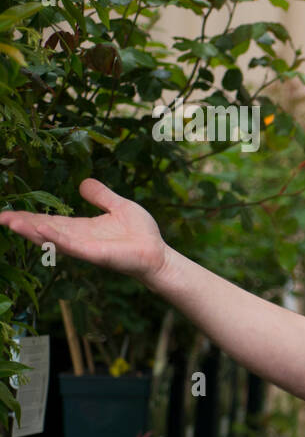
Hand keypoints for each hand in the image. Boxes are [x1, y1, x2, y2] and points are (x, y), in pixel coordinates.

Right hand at [0, 177, 168, 282]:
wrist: (158, 254)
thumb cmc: (141, 234)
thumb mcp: (118, 207)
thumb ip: (101, 196)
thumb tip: (84, 182)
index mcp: (81, 228)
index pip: (49, 221)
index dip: (29, 217)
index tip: (6, 212)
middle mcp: (78, 239)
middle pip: (44, 230)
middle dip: (22, 224)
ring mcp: (85, 248)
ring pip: (53, 238)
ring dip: (32, 231)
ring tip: (11, 222)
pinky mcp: (96, 254)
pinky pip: (72, 245)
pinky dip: (56, 238)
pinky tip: (41, 230)